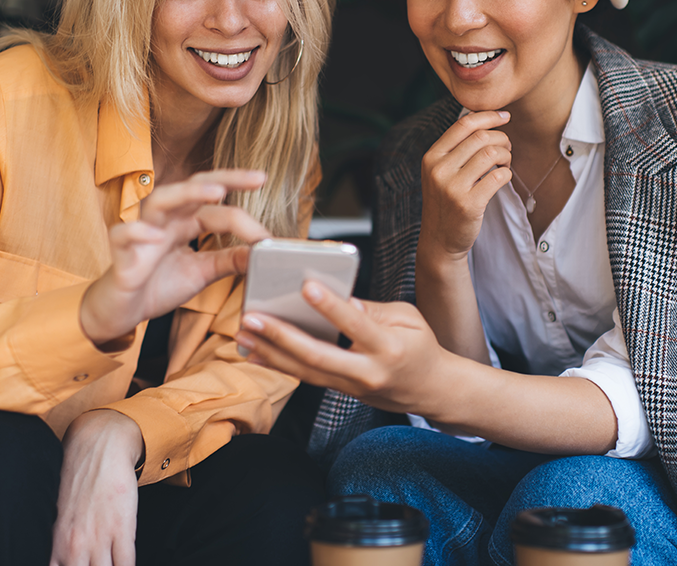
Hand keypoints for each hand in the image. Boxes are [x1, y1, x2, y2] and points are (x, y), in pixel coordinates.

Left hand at [50, 410, 142, 565]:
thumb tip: (63, 559)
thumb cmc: (80, 479)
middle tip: (98, 565)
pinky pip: (126, 564)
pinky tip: (126, 565)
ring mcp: (99, 539)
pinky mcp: (122, 528)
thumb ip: (61, 544)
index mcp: (57, 544)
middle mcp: (75, 546)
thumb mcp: (61, 515)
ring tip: (111, 564)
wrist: (99, 446)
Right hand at [81, 169, 269, 344]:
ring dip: (188, 193)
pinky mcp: (120, 252)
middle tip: (257, 178)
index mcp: (186, 222)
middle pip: (193, 188)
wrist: (123, 310)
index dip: (246, 219)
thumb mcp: (202, 272)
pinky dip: (138, 232)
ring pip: (161, 200)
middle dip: (225, 179)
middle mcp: (166, 220)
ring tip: (216, 192)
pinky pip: (123, 234)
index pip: (218, 207)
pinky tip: (155, 236)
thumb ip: (229, 260)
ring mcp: (142, 232)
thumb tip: (262, 253)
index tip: (269, 238)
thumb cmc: (159, 285)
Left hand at [235, 280, 452, 415]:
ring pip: (305, 371)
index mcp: (390, 348)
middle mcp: (368, 372)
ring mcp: (353, 387)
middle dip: (281, 336)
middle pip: (318, 356)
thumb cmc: (422, 347)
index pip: (356, 324)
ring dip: (270, 352)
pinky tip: (255, 352)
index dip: (331, 306)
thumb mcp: (408, 319)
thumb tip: (341, 300)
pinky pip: (307, 377)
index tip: (306, 286)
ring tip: (243, 333)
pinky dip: (279, 364)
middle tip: (253, 317)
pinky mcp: (342, 391)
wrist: (434, 391)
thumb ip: (373, 310)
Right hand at [419, 110, 511, 261]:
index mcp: (431, 157)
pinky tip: (503, 178)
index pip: (463, 125)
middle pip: (481, 137)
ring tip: (505, 163)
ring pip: (491, 154)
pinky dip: (506, 174)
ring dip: (506, 155)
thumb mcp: (439, 172)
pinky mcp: (468, 204)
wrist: (439, 240)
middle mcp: (439, 170)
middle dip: (501, 138)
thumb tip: (481, 118)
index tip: (504, 117)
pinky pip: (498, 176)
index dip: (488, 116)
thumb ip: (454, 148)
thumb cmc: (445, 201)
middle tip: (507, 148)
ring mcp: (452, 187)